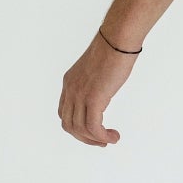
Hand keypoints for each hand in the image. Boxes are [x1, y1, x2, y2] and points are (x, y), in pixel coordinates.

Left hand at [58, 29, 139, 146]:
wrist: (117, 40)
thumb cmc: (113, 49)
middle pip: (69, 125)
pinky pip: (93, 127)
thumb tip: (103, 88)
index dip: (77, 127)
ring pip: (80, 129)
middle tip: (102, 141)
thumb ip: (95, 81)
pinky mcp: (93, 98)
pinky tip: (113, 136)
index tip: (93, 131)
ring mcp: (80, 95)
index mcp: (70, 82)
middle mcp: (71, 90)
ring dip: (95, 139)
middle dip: (85, 138)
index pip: (64, 113)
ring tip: (110, 139)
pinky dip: (102, 136)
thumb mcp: (97, 69)